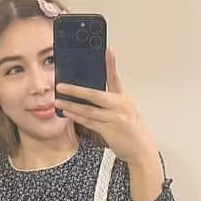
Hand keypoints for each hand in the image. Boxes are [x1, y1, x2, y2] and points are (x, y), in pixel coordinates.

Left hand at [55, 49, 157, 166]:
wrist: (141, 149)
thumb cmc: (131, 130)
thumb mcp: (125, 111)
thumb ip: (110, 102)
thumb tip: (90, 95)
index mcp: (122, 99)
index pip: (115, 77)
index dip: (111, 63)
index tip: (108, 50)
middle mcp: (119, 106)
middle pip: (95, 94)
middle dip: (76, 90)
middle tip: (61, 85)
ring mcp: (114, 118)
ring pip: (88, 110)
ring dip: (72, 105)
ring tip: (58, 101)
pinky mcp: (109, 131)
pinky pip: (89, 122)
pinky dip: (77, 117)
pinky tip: (68, 113)